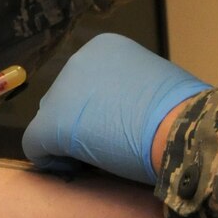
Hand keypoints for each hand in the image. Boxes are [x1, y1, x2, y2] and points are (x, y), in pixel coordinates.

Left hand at [20, 34, 208, 184]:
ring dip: (68, 142)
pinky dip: (50, 160)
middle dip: (80, 125)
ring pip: (51, 122)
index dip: (96, 111)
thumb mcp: (154, 86)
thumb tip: (124, 112)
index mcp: (104, 48)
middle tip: (106, 147)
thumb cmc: (181, 111)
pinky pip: (36, 145)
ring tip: (96, 160)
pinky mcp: (51, 124)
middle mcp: (78, 61)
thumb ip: (129, 91)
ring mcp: (62, 90)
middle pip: (66, 100)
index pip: (85, 84)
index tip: (116, 128)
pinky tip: (71, 168)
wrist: (181, 127)